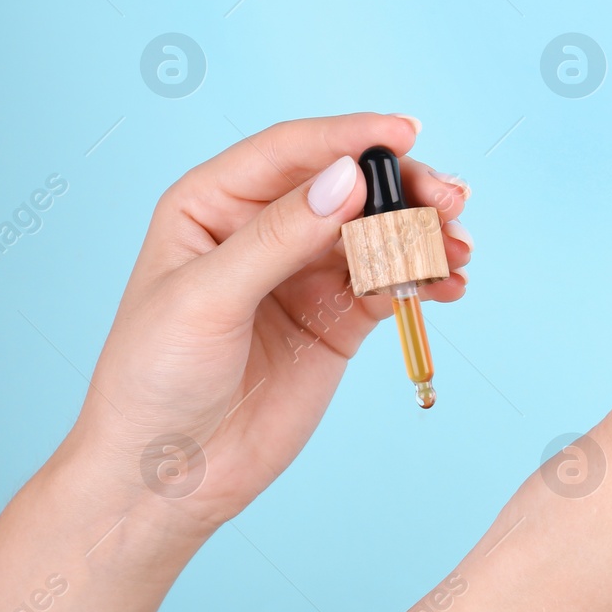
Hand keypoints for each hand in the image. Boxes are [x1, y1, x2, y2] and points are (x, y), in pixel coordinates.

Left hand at [61, 113, 471, 533]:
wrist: (166, 477)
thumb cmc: (153, 379)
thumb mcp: (207, 299)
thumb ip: (279, 237)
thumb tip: (347, 180)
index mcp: (214, 205)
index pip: (292, 152)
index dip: (349, 137)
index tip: (404, 134)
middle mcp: (265, 229)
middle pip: (349, 186)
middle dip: (403, 188)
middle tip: (449, 201)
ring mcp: (305, 274)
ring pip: (379, 232)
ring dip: (424, 232)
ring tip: (458, 247)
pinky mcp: (338, 319)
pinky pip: (392, 282)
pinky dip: (426, 277)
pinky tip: (449, 283)